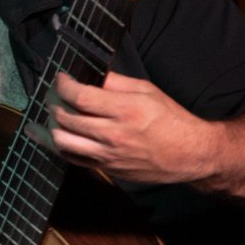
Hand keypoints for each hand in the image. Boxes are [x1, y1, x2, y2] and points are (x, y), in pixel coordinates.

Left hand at [24, 71, 215, 184]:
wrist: (189, 154)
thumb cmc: (171, 120)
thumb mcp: (148, 91)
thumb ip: (116, 82)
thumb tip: (92, 75)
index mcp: (125, 110)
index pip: (80, 96)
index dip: (64, 86)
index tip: (61, 79)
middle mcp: (113, 134)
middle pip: (67, 118)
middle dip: (56, 104)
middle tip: (56, 96)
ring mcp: (108, 155)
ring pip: (63, 141)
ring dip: (54, 126)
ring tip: (58, 116)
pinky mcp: (108, 169)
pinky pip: (73, 159)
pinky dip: (62, 146)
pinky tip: (62, 135)